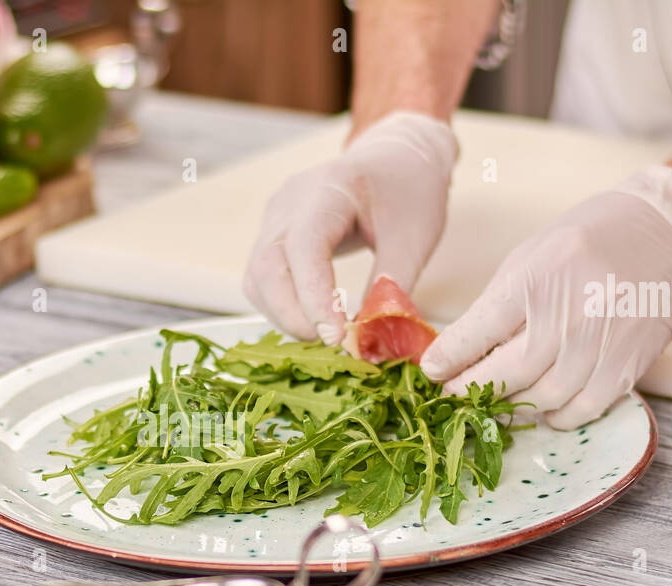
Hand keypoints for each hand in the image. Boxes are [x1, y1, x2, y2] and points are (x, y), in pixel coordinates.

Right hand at [243, 111, 456, 345]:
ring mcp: (274, 218)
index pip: (305, 248)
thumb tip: (372, 337)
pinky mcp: (273, 235)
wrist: (396, 156)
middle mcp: (289, 203)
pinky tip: (312, 322)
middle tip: (331, 344)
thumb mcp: (414, 237)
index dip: (314, 297)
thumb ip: (392, 286)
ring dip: (284, 316)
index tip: (337, 336)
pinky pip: (262, 280)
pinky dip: (281, 307)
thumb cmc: (409, 189)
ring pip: (257, 279)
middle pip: (267, 267)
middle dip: (292, 315)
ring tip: (324, 337)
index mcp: (328, 189)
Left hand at [420, 165, 671, 428]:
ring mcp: (605, 340)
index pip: (482, 328)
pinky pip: (585, 408)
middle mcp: (573, 310)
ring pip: (546, 397)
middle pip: (511, 371)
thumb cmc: (584, 244)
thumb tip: (457, 355)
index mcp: (539, 276)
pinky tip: (542, 409)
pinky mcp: (630, 362)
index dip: (451, 357)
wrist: (664, 233)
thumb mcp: (531, 258)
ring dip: (512, 408)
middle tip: (454, 396)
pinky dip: (557, 417)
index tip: (431, 372)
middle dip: (473, 390)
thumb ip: (497, 306)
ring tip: (494, 404)